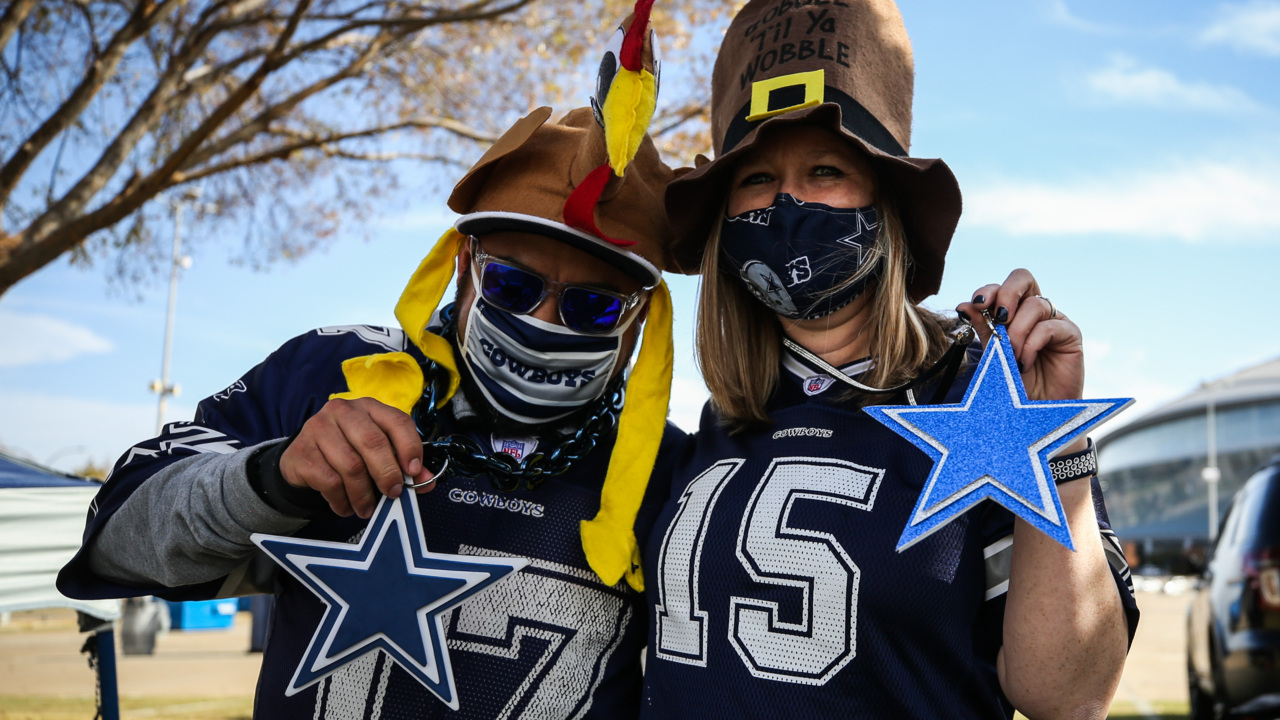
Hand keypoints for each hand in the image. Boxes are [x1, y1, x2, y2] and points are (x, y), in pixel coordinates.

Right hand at [279, 397, 435, 517]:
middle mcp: (343, 411)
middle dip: (387, 473)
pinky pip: (329, 481)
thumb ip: (403, 465)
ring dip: (363, 494)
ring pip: (351, 466)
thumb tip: (428, 481)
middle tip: (393, 494)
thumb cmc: (348, 453)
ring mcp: (319, 428)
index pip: (397, 421)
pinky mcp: (302, 450)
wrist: (303, 460)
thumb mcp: (377, 454)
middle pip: (373, 442)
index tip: (414, 472)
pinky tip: (346, 507)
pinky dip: (342, 500)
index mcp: (369, 407)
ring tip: (367, 509)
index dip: (410, 447)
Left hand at [955, 269, 1083, 401]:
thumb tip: (964, 305)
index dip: (988, 290)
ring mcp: (1054, 320)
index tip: (975, 305)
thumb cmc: (1015, 385)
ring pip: (1035, 304)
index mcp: (1014, 312)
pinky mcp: (1071, 334)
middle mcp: (1034, 311)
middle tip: (998, 318)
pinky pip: (1050, 326)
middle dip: (1006, 293)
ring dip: (1017, 331)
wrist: (1036, 413)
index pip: (1001, 287)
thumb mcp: (993, 355)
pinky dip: (1031, 344)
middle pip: (1022, 278)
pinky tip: (1025, 363)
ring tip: (1011, 356)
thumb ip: (983, 329)